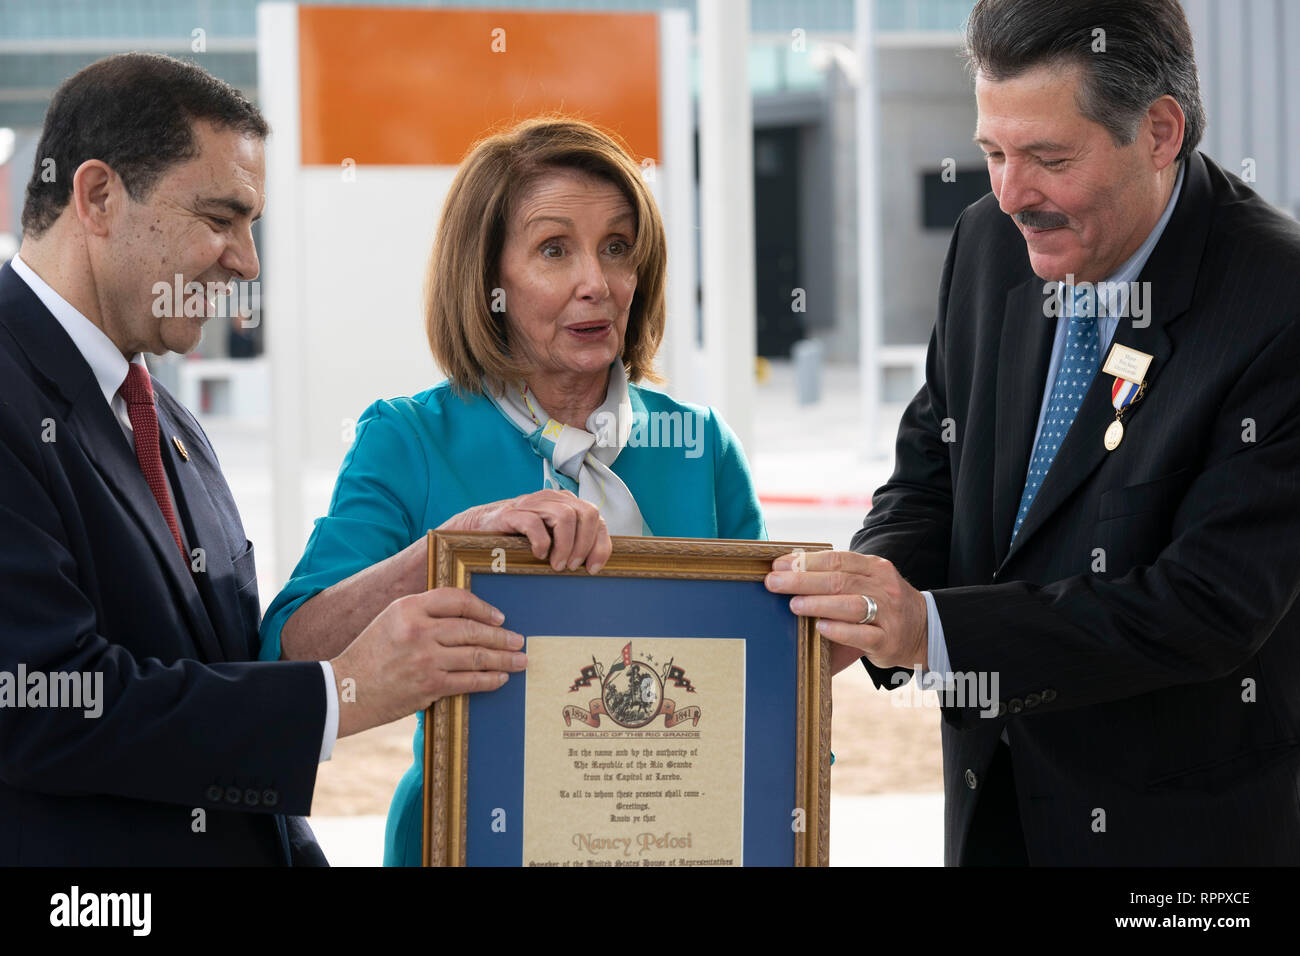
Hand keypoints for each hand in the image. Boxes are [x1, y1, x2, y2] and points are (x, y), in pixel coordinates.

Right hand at [330, 588, 526, 737]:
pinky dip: (489, 680)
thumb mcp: (391, 620)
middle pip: (472, 629)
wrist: (345, 690)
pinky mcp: (429, 685)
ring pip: (475, 655)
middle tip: (518, 640)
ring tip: (519, 660)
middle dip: (500, 636)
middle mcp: (419, 630)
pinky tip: (500, 678)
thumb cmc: (370, 655)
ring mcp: (425, 659)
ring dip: (503, 659)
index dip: (483, 607)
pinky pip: (469, 681)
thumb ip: (423, 615)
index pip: (456, 599)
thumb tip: (466, 618)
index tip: (498, 617)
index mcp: (408, 607)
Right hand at [439, 489, 611, 572]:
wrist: (483, 526)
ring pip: (565, 516)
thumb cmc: (521, 536)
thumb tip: (596, 565)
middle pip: (587, 513)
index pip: (596, 518)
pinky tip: (538, 555)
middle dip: (584, 545)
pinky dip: (541, 542)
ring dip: (565, 546)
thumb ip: (574, 542)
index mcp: (567, 503)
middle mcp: (553, 499)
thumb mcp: (552, 537)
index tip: (592, 568)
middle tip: (572, 567)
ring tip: (557, 565)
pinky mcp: (513, 512)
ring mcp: (533, 502)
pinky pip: (534, 523)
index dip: (599, 545)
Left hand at [764, 550, 927, 673]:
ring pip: (850, 605)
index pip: (837, 560)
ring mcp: (887, 613)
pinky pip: (861, 634)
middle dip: (802, 580)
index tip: (778, 566)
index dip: (805, 561)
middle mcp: (883, 586)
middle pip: (838, 580)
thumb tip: (790, 571)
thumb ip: (838, 577)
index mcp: (874, 567)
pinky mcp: (887, 640)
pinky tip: (820, 627)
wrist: (923, 629)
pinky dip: (839, 630)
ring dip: (818, 604)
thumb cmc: (882, 603)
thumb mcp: (867, 582)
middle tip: (774, 583)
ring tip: (793, 605)